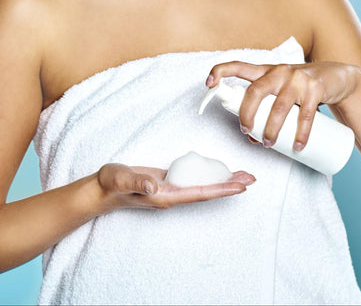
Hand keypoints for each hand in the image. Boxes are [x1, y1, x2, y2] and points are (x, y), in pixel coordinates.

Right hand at [96, 163, 254, 209]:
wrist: (101, 189)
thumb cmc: (110, 184)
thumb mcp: (120, 179)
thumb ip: (137, 181)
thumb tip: (154, 186)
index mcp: (165, 196)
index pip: (200, 193)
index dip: (221, 190)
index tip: (240, 187)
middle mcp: (173, 195)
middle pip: (208, 192)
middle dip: (230, 186)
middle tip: (252, 179)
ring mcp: (172, 189)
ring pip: (204, 185)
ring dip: (223, 181)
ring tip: (243, 175)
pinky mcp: (169, 181)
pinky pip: (194, 179)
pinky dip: (209, 175)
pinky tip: (218, 171)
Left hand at [206, 61, 360, 150]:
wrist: (337, 77)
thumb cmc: (301, 87)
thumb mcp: (281, 90)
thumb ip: (267, 107)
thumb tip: (252, 136)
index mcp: (266, 71)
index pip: (239, 66)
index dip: (221, 71)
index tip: (208, 83)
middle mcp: (280, 72)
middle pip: (255, 91)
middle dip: (246, 114)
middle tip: (246, 131)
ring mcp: (298, 80)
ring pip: (279, 108)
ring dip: (271, 130)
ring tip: (268, 143)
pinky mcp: (316, 89)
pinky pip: (306, 116)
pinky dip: (301, 135)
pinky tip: (298, 146)